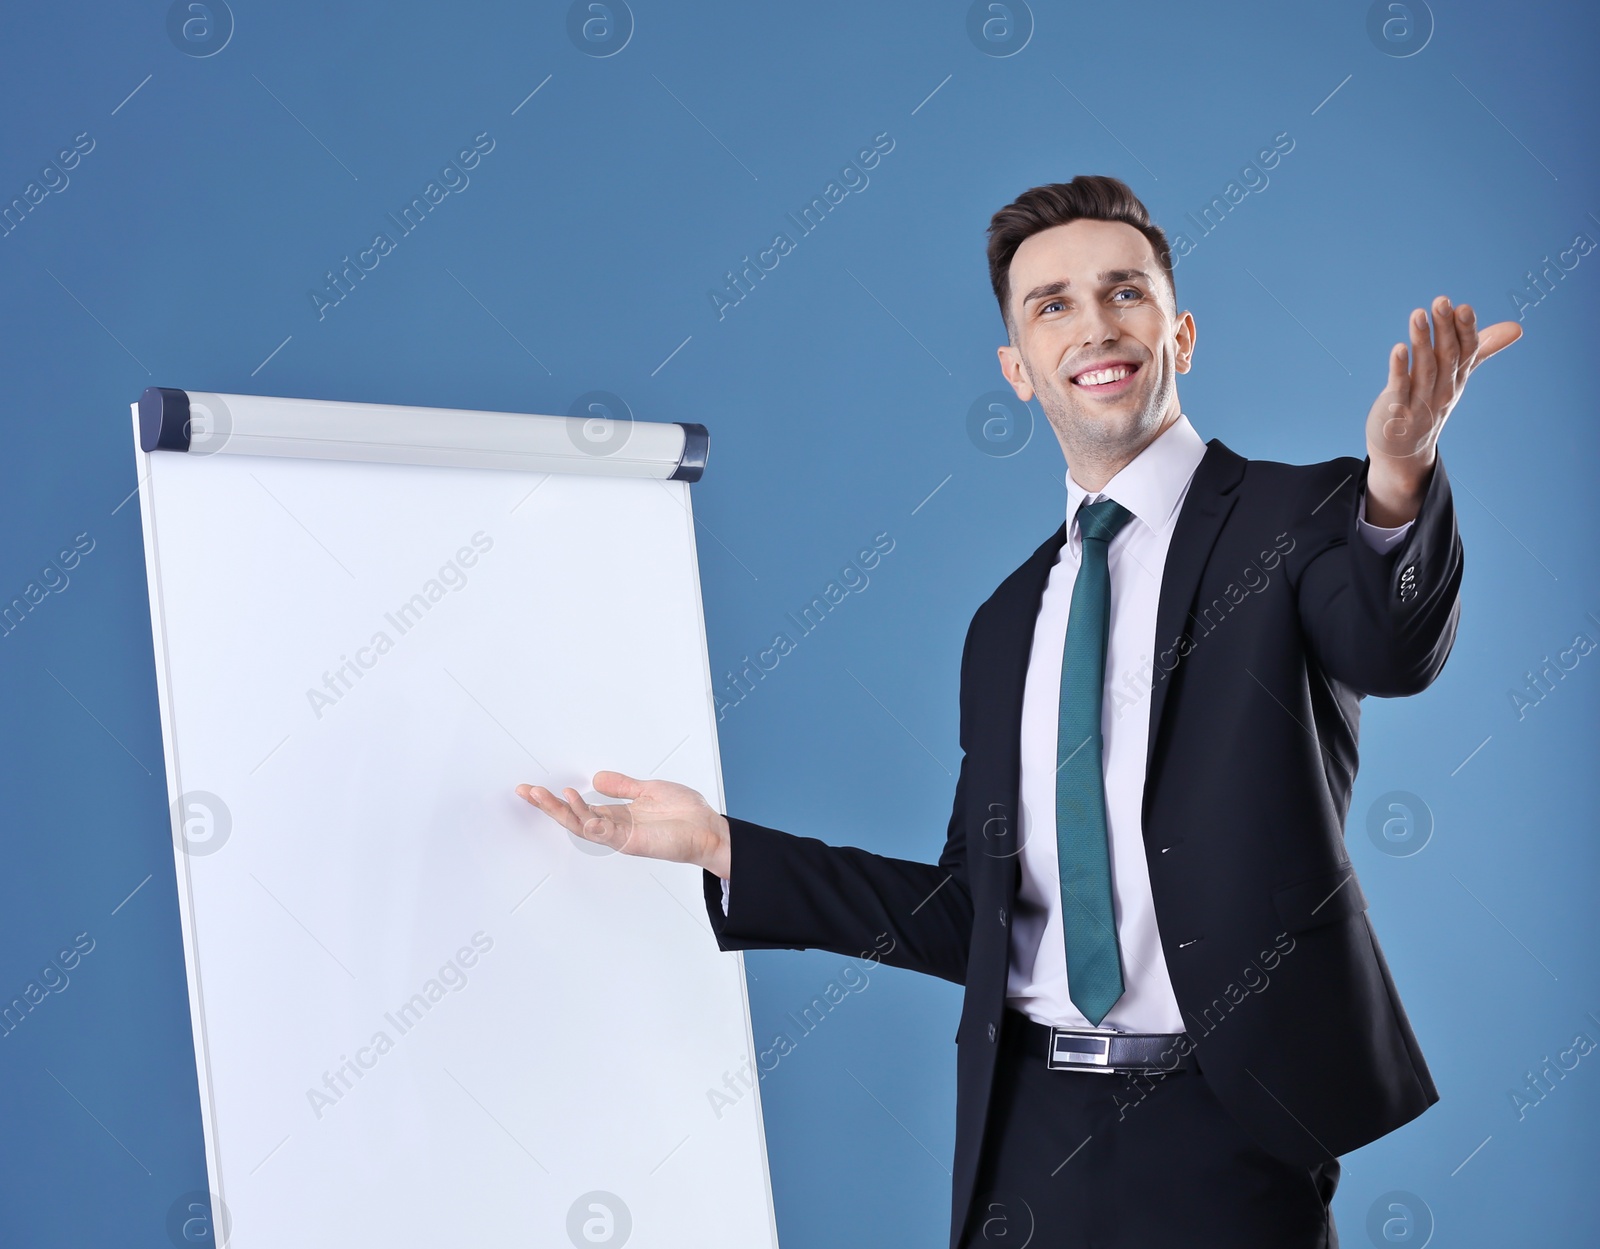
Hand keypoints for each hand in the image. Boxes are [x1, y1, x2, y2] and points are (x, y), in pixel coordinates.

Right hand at [515, 771, 731, 878]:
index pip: (580, 807)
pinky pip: (602, 831)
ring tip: (542, 795)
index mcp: (618, 815)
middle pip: (573, 818)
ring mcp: (621, 836)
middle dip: (547, 806)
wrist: (709, 830)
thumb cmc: (685, 814)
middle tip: (525, 792)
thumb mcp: (649, 790)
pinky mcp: (632, 842)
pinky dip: (587, 818)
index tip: (533, 789)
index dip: (556, 799)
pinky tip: (575, 802)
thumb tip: (596, 777)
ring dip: (561, 811)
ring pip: (582, 825)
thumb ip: (622, 786)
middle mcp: (615, 827)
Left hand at [1363, 295, 1520, 525]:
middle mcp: (1443, 389)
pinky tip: (1397, 349)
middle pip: (1447, 355)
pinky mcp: (1396, 410)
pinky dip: (1399, 368)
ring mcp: (1420, 401)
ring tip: (1418, 314)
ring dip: (1421, 340)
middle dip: (1445, 328)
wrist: (1404, 451)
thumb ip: (1481, 349)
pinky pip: (1400, 387)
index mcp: (1457, 378)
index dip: (1465, 330)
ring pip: (1424, 368)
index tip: (1463, 307)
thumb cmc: (1430, 405)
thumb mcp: (1457, 377)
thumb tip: (1517, 327)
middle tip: (1442, 301)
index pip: (1467, 351)